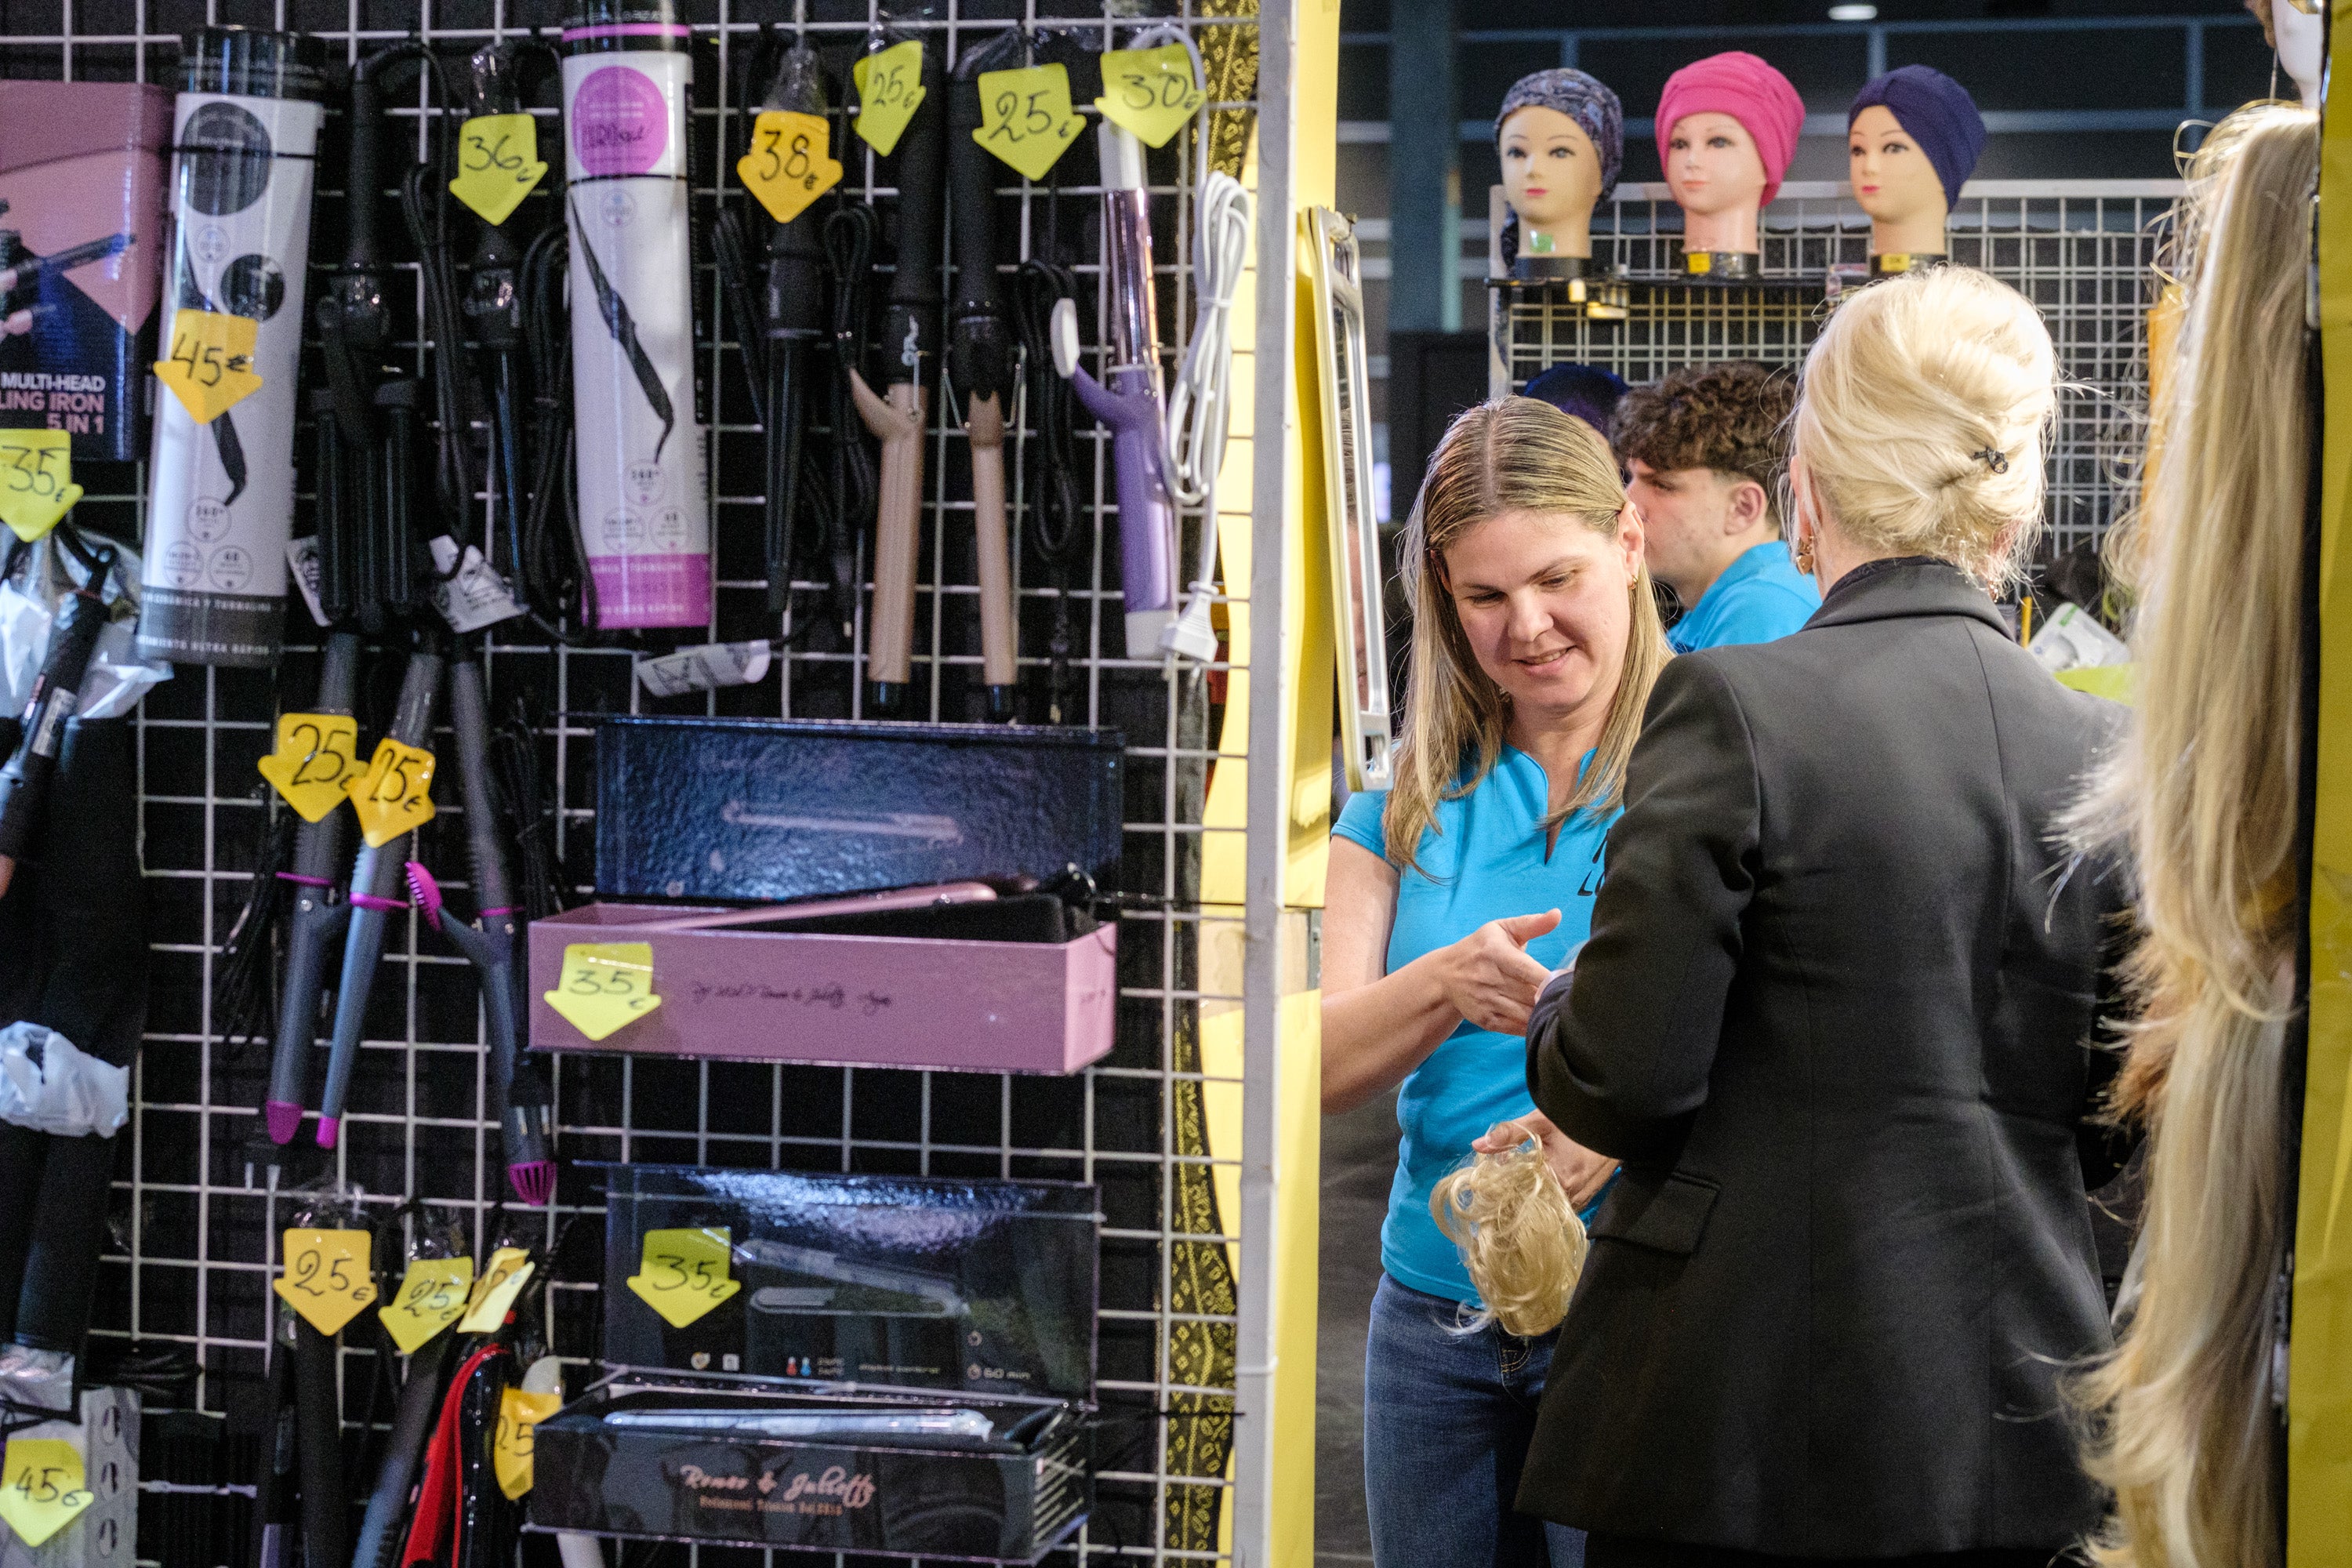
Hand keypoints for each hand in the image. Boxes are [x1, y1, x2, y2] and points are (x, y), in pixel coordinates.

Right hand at [1441, 910, 1560, 1035]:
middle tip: (1568, 997)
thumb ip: (1532, 923)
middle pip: (1532, 996)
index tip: (1568, 981)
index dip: (1552, 979)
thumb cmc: (1481, 948)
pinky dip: (1531, 1026)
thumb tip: (1557, 914)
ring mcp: (1486, 1002)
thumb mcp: (1502, 929)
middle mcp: (1489, 979)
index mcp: (1497, 954)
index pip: (1530, 971)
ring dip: (1544, 1013)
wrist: (1446, 975)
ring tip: (1557, 1009)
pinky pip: (1516, 1029)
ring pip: (1526, 1015)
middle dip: (1552, 998)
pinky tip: (1540, 1019)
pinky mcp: (1485, 1020)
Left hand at [1474, 1110, 1618, 1209]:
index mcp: (1557, 1178)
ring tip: (1514, 1189)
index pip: (1518, 1195)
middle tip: (1497, 1187)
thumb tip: (1477, 1145)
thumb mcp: (1541, 1122)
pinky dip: (1545, 1201)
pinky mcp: (1585, 1201)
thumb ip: (1509, 1134)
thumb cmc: (1577, 1120)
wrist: (1617, 1124)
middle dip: (1513, 1198)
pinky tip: (1535, 1190)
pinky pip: (1559, 1208)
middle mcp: (1569, 1196)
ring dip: (1530, 1201)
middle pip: (1532, 1206)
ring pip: (1545, 1209)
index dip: (1500, 1190)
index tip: (1487, 1183)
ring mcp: (1579, 1201)